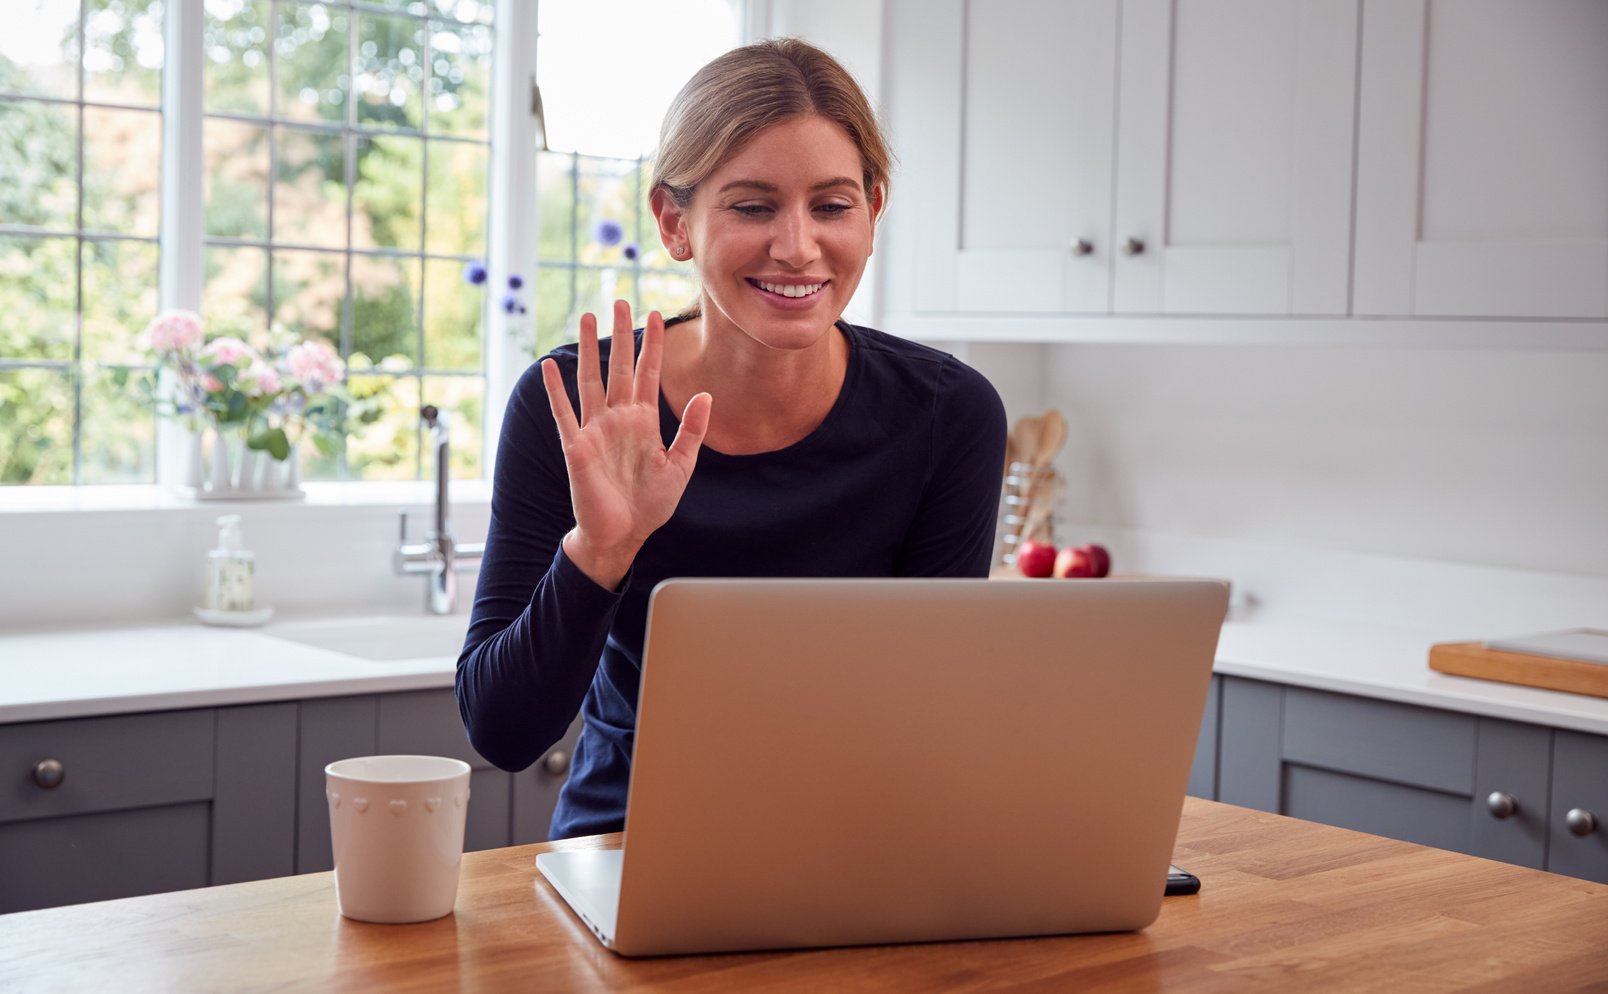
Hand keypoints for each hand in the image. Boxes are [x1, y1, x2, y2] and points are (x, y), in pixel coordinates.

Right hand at [541, 300, 711, 588]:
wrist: (623, 535)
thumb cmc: (650, 504)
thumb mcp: (681, 466)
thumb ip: (692, 430)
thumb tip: (706, 394)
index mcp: (643, 422)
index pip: (647, 374)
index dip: (651, 345)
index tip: (656, 315)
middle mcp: (618, 419)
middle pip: (619, 367)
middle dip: (621, 334)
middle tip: (621, 300)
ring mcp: (596, 430)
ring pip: (591, 380)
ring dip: (590, 348)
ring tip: (587, 315)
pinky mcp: (577, 447)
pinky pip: (564, 414)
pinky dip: (556, 390)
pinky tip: (550, 366)